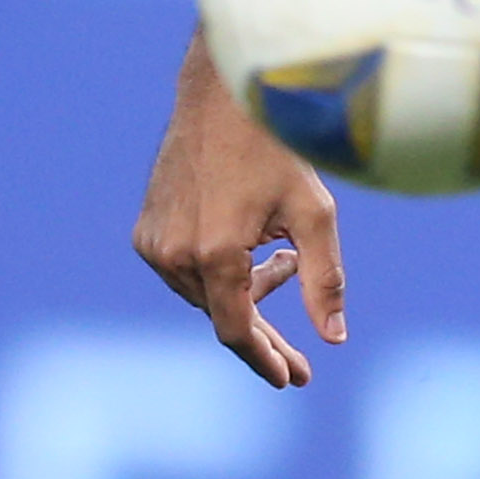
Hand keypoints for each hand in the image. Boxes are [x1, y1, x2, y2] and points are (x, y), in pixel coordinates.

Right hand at [134, 43, 348, 385]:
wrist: (222, 99)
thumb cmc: (276, 150)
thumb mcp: (314, 213)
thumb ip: (324, 280)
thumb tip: (333, 338)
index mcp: (214, 253)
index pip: (236, 330)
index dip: (264, 359)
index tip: (291, 379)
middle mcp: (174, 254)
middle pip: (223, 315)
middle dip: (264, 336)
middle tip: (299, 364)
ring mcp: (153, 243)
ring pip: (205, 295)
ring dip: (246, 294)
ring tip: (284, 261)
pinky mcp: (146, 231)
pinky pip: (186, 273)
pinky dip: (220, 273)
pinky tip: (256, 248)